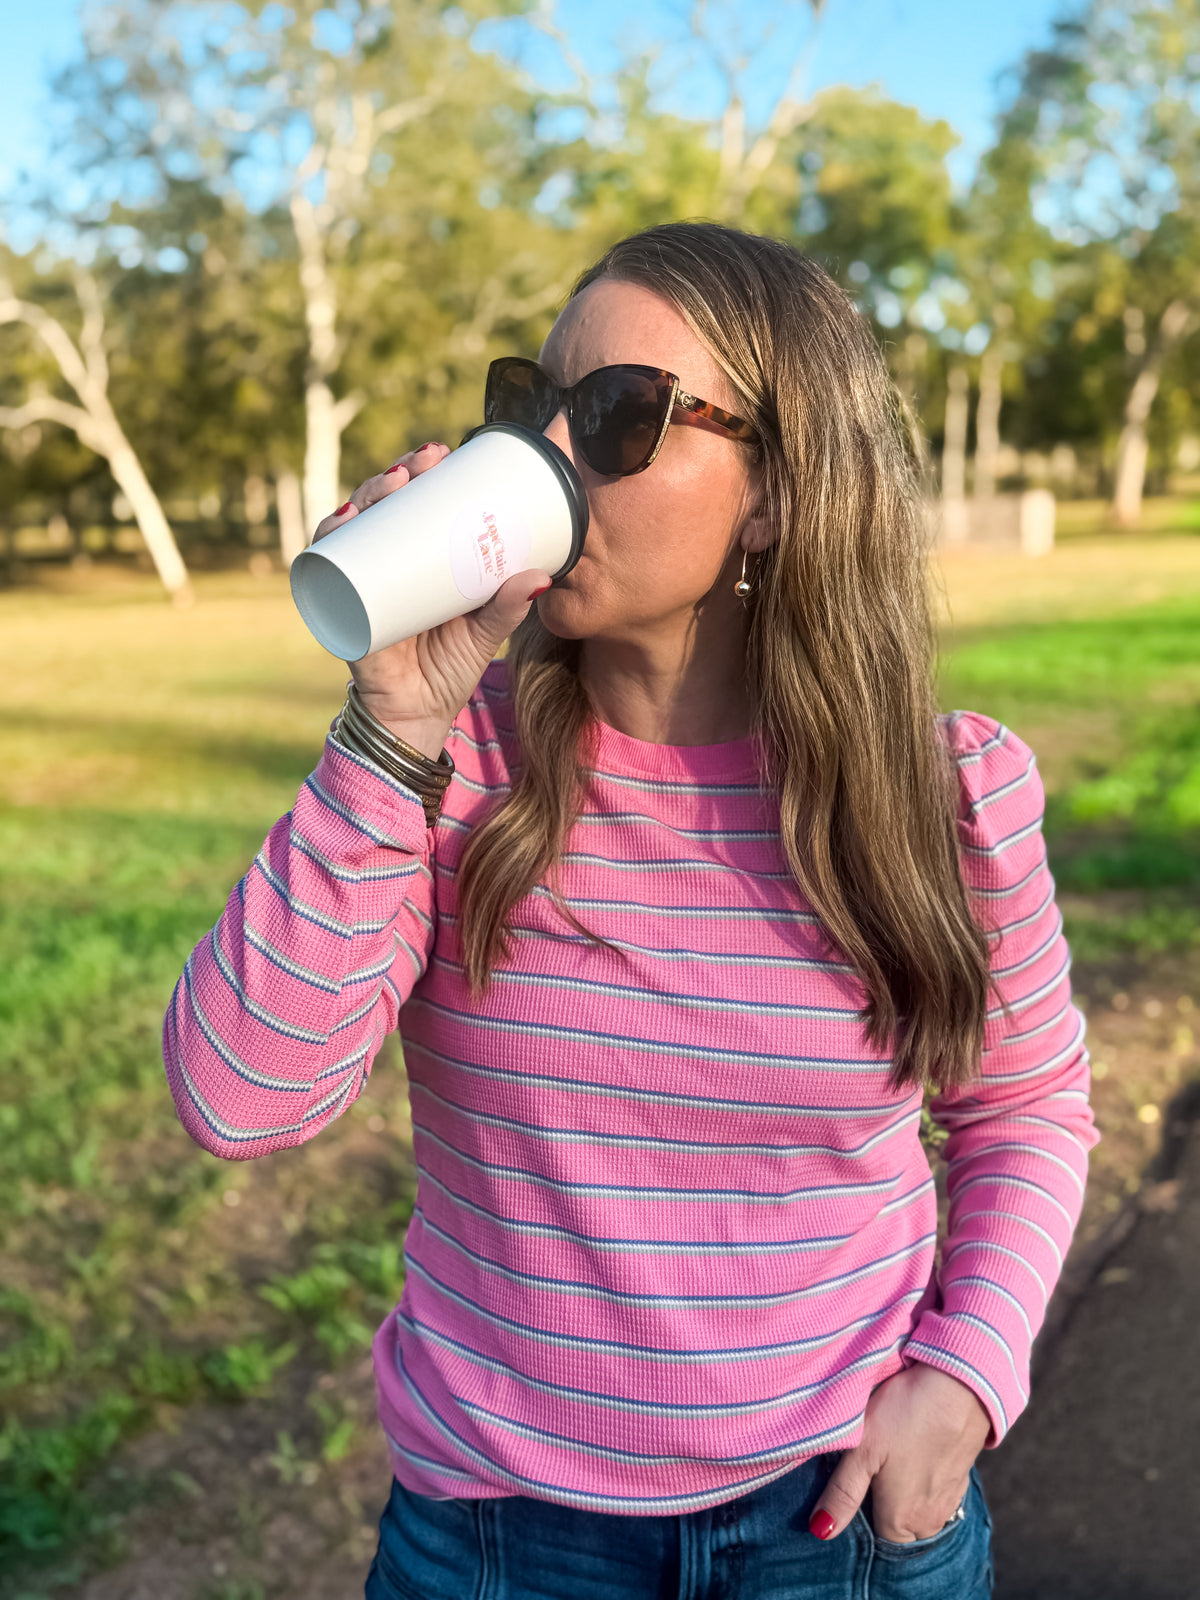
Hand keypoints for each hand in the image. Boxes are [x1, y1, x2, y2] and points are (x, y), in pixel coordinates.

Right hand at [312, 441, 551, 757]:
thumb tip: (543, 576)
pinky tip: (341, 522)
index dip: (419, 473)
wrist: (419, 719)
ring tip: (392, 484)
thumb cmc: (449, 670)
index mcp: (415, 561)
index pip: (410, 504)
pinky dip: (327, 544)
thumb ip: (509, 607)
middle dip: (395, 475)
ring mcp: (359, 584)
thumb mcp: (484, 632)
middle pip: (378, 507)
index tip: (442, 452)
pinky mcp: (342, 611)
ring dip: (364, 496)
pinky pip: (325, 571)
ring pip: (351, 527)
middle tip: (422, 463)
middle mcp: (381, 565)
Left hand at [808, 1365, 990, 1542]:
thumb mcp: (862, 1450)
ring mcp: (949, 1503)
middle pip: (897, 1528)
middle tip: (872, 1465)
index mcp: (900, 1521)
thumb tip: (821, 1531)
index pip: (873, 1535)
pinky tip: (917, 1452)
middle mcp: (928, 1522)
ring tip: (894, 1457)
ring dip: (906, 1495)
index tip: (855, 1479)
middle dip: (883, 1506)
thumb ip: (842, 1494)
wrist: (960, 1388)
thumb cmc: (905, 1415)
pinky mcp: (962, 1481)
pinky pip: (936, 1495)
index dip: (860, 1510)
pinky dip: (925, 1482)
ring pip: (918, 1513)